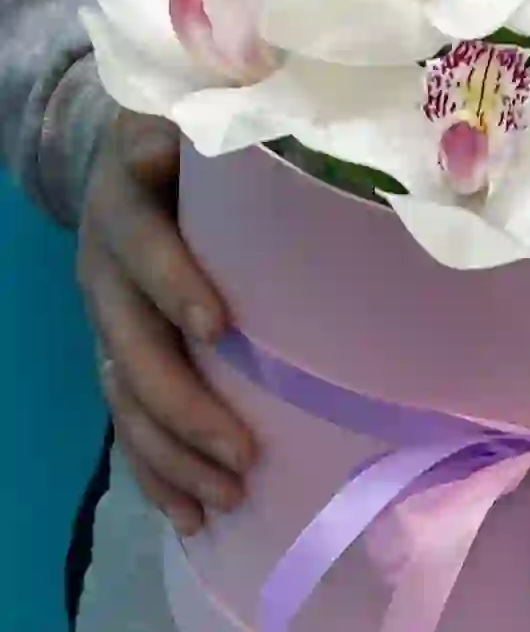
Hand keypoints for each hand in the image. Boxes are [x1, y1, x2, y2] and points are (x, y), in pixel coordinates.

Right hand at [78, 111, 255, 534]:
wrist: (115, 157)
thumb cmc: (184, 142)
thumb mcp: (200, 120)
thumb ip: (238, 126)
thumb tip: (323, 119)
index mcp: (128, 202)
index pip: (143, 242)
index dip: (172, 280)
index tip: (217, 326)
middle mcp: (105, 268)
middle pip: (128, 343)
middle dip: (183, 404)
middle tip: (242, 453)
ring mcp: (104, 318)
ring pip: (123, 396)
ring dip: (170, 454)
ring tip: (224, 499)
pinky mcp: (114, 351)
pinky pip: (123, 419)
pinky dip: (153, 469)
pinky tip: (188, 513)